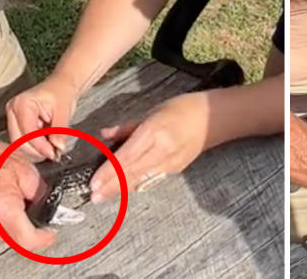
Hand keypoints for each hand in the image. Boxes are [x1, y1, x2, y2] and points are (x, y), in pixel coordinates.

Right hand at [0, 137, 55, 249]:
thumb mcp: (25, 170)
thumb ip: (41, 193)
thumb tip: (49, 206)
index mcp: (3, 210)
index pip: (27, 240)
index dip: (44, 238)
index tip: (52, 233)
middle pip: (20, 240)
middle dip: (34, 229)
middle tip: (40, 211)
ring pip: (11, 237)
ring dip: (22, 226)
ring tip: (22, 203)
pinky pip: (1, 231)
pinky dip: (10, 222)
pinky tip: (10, 205)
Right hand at [6, 77, 77, 160]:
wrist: (62, 85)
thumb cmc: (62, 92)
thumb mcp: (64, 111)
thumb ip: (60, 130)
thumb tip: (58, 148)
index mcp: (22, 104)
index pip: (28, 133)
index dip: (41, 146)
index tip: (54, 154)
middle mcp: (12, 110)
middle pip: (18, 141)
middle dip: (36, 151)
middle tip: (54, 154)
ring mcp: (12, 116)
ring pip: (19, 143)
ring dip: (35, 150)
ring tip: (51, 148)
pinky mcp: (15, 123)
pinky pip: (22, 140)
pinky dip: (34, 145)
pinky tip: (46, 144)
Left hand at [89, 94, 208, 201]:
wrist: (213, 118)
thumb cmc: (181, 109)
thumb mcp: (152, 111)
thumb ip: (127, 127)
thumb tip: (104, 134)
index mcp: (154, 132)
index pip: (126, 156)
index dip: (109, 172)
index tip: (94, 182)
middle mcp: (163, 150)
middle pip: (132, 173)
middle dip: (111, 186)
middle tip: (93, 197)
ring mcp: (171, 163)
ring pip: (141, 180)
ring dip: (121, 189)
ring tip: (103, 196)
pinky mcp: (176, 169)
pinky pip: (151, 179)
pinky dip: (135, 184)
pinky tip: (123, 189)